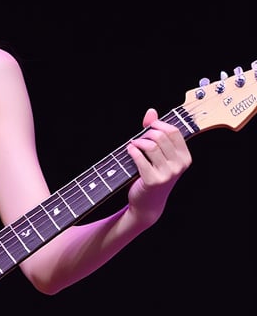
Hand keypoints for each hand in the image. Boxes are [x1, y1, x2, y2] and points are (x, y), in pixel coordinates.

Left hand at [125, 108, 191, 225]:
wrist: (148, 203)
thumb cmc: (153, 175)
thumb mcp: (159, 154)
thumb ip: (156, 131)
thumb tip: (151, 111)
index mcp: (185, 157)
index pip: (174, 131)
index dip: (158, 125)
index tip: (148, 128)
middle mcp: (180, 165)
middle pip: (161, 136)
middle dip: (146, 134)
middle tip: (138, 140)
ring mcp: (168, 173)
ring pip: (150, 145)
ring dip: (137, 142)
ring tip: (133, 146)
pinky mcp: (153, 180)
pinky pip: (139, 157)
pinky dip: (131, 151)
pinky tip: (129, 152)